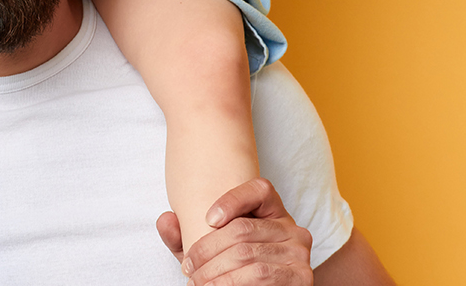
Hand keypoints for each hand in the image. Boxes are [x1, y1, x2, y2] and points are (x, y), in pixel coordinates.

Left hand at [157, 178, 314, 285]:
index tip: (208, 219)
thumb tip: (164, 219)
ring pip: (247, 255)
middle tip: (188, 269)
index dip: (232, 199)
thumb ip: (186, 238)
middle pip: (242, 229)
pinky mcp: (301, 277)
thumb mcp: (210, 255)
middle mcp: (292, 229)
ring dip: (213, 274)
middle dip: (207, 252)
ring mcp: (299, 253)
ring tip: (196, 284)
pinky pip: (260, 276)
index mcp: (273, 213)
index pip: (260, 189)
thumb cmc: (237, 275)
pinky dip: (229, 284)